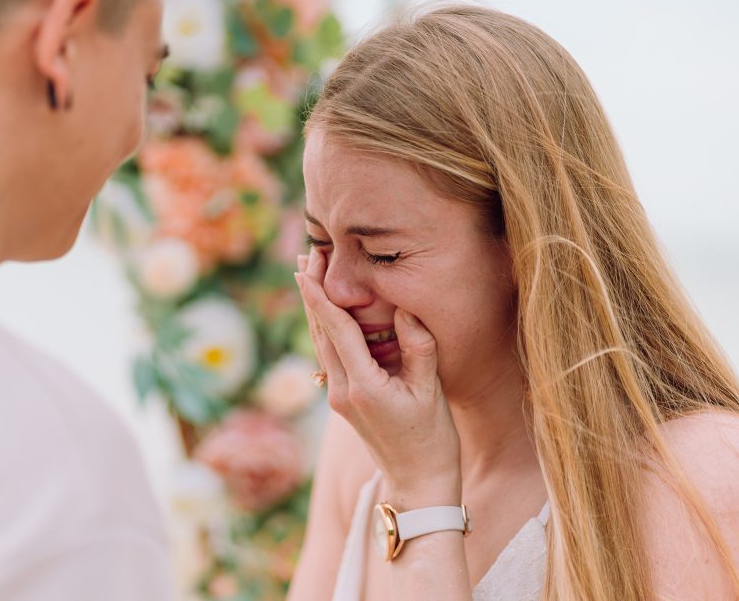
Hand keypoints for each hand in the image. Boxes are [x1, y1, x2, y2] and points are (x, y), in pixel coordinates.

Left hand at [296, 248, 461, 505]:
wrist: (418, 483)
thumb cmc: (432, 439)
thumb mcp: (431, 390)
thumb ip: (417, 346)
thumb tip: (403, 308)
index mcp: (361, 385)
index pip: (335, 329)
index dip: (320, 294)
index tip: (307, 265)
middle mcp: (340, 389)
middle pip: (319, 330)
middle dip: (311, 290)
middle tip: (306, 253)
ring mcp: (338, 396)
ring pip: (320, 342)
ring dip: (315, 306)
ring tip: (309, 272)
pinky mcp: (343, 399)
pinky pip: (329, 355)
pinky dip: (326, 327)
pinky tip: (327, 311)